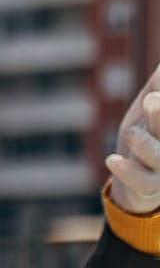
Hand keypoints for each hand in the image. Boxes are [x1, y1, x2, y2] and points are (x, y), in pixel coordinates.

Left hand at [107, 76, 159, 214]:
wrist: (138, 181)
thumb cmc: (150, 132)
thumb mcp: (153, 98)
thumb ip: (159, 80)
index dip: (158, 98)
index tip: (151, 94)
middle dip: (159, 115)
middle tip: (151, 99)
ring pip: (158, 156)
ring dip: (145, 143)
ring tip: (131, 131)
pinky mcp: (149, 187)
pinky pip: (141, 182)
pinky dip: (127, 172)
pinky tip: (112, 160)